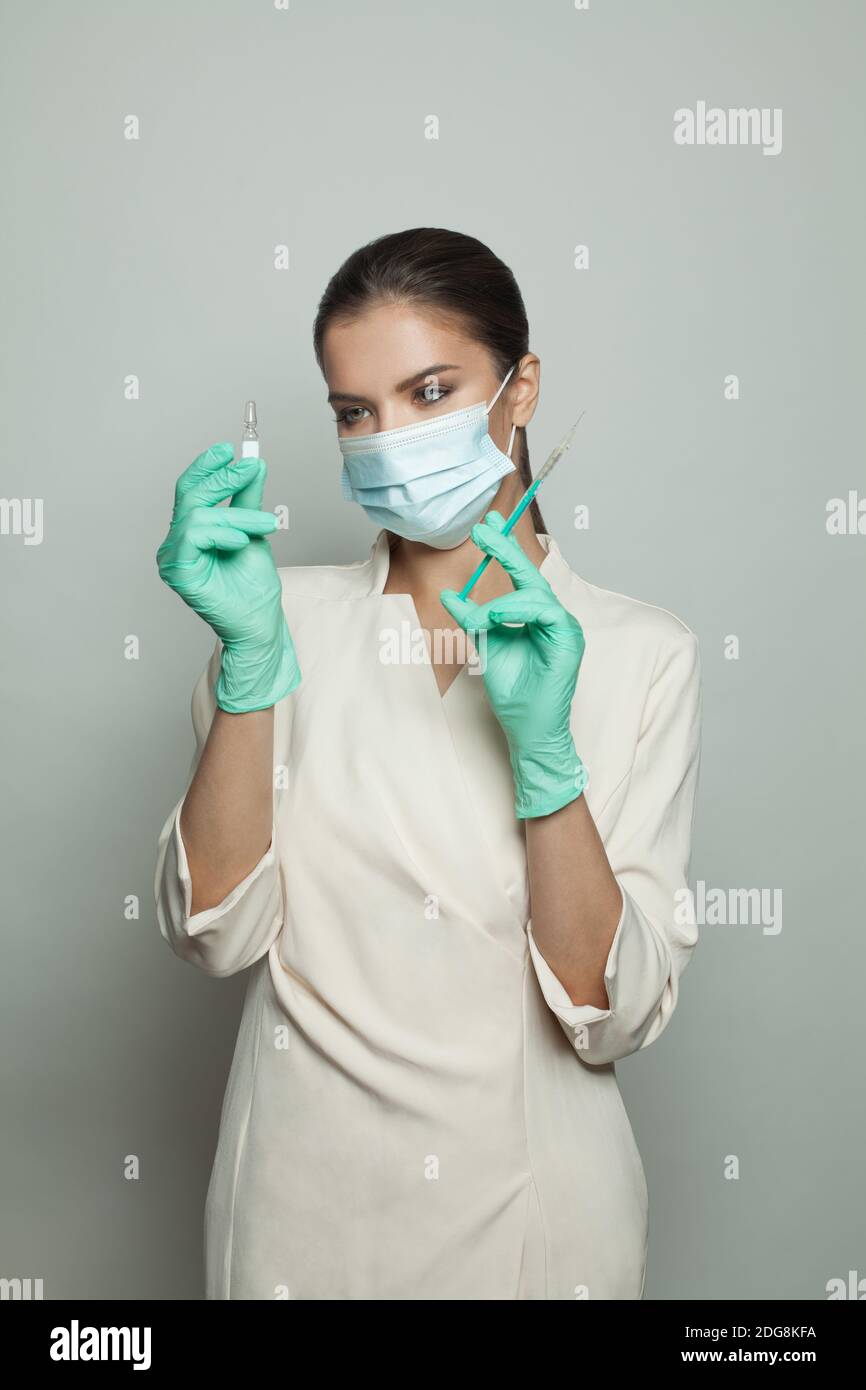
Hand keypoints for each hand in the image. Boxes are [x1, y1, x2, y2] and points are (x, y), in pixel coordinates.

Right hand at [156, 441, 300, 711]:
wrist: (260, 623)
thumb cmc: (253, 587)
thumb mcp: (254, 530)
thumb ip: (247, 500)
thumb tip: (253, 464)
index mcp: (191, 533)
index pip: (189, 490)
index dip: (206, 467)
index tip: (230, 449)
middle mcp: (176, 543)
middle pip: (190, 496)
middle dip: (223, 480)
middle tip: (250, 471)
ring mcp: (173, 558)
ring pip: (198, 514)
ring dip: (235, 515)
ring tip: (264, 524)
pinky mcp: (178, 572)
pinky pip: (195, 536)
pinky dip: (222, 532)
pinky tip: (241, 541)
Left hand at [440, 512, 587, 817]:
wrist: (528, 728)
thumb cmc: (513, 694)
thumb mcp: (485, 648)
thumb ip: (473, 621)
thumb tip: (451, 594)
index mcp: (533, 618)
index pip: (518, 578)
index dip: (503, 550)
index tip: (485, 526)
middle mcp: (551, 618)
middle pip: (530, 575)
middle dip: (506, 549)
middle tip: (484, 527)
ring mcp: (563, 628)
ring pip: (535, 594)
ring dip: (504, 600)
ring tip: (484, 617)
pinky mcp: (569, 641)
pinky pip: (545, 613)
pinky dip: (518, 612)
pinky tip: (498, 619)